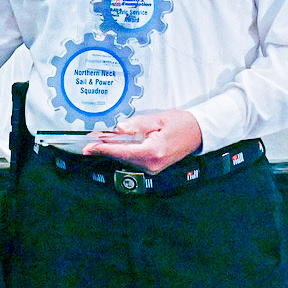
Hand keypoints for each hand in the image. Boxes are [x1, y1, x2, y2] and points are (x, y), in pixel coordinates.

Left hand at [82, 109, 202, 173]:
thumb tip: (118, 129)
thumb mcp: (157, 119)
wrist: (198, 133)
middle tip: (91, 139)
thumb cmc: (180, 123)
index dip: (103, 148)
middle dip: (105, 147)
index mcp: (153, 151)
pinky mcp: (153, 167)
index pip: (122, 151)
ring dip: (113, 149)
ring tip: (101, 139)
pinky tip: (116, 143)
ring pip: (125, 159)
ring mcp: (153, 168)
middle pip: (121, 157)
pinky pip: (133, 159)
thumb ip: (136, 125)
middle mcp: (152, 164)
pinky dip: (123, 151)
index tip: (89, 147)